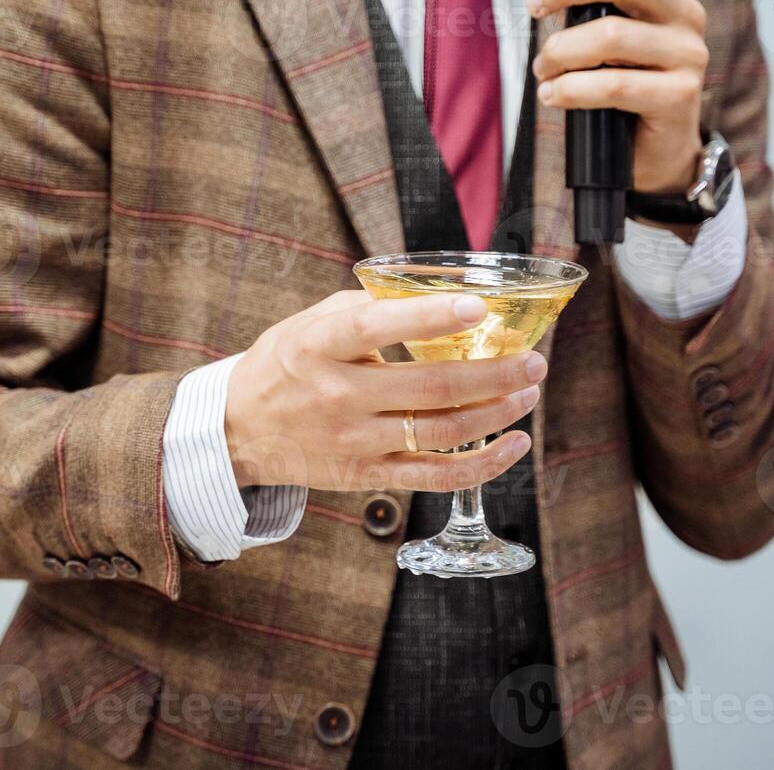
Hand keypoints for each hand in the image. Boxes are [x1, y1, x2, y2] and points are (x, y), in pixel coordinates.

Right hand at [224, 290, 546, 491]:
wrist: (239, 430)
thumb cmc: (286, 364)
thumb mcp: (311, 322)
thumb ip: (368, 307)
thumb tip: (435, 297)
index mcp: (321, 346)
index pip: (378, 327)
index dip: (431, 318)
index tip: (479, 307)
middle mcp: (338, 396)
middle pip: (430, 389)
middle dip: (494, 374)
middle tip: (533, 360)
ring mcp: (354, 441)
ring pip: (440, 432)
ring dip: (495, 412)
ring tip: (527, 392)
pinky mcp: (365, 475)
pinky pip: (433, 476)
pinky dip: (481, 465)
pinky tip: (513, 444)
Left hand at [519, 0, 708, 196]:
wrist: (652, 146)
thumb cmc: (619, 74)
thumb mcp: (591, 21)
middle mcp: (689, 13)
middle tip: (532, 7)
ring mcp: (689, 55)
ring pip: (612, 35)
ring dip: (561, 49)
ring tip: (542, 68)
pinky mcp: (679, 97)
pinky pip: (614, 86)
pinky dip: (571, 89)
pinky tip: (551, 95)